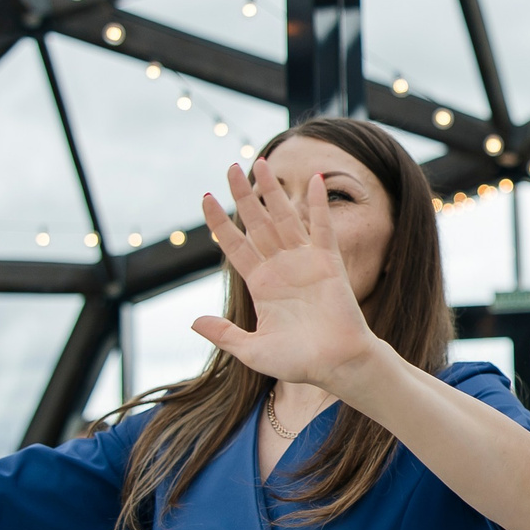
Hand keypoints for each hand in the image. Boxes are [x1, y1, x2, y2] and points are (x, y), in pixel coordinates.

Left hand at [194, 160, 385, 393]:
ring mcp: (304, 262)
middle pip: (257, 222)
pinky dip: (318, 204)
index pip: (234, 244)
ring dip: (273, 191)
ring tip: (262, 163)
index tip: (205, 198)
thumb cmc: (298, 362)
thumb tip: (193, 321)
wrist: (336, 366)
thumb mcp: (252, 350)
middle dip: (244, 195)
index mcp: (260, 285)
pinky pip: (322, 227)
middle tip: (230, 168)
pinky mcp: (329, 262)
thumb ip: (224, 334)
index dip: (219, 222)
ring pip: (284, 217)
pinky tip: (313, 180)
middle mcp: (280, 267)